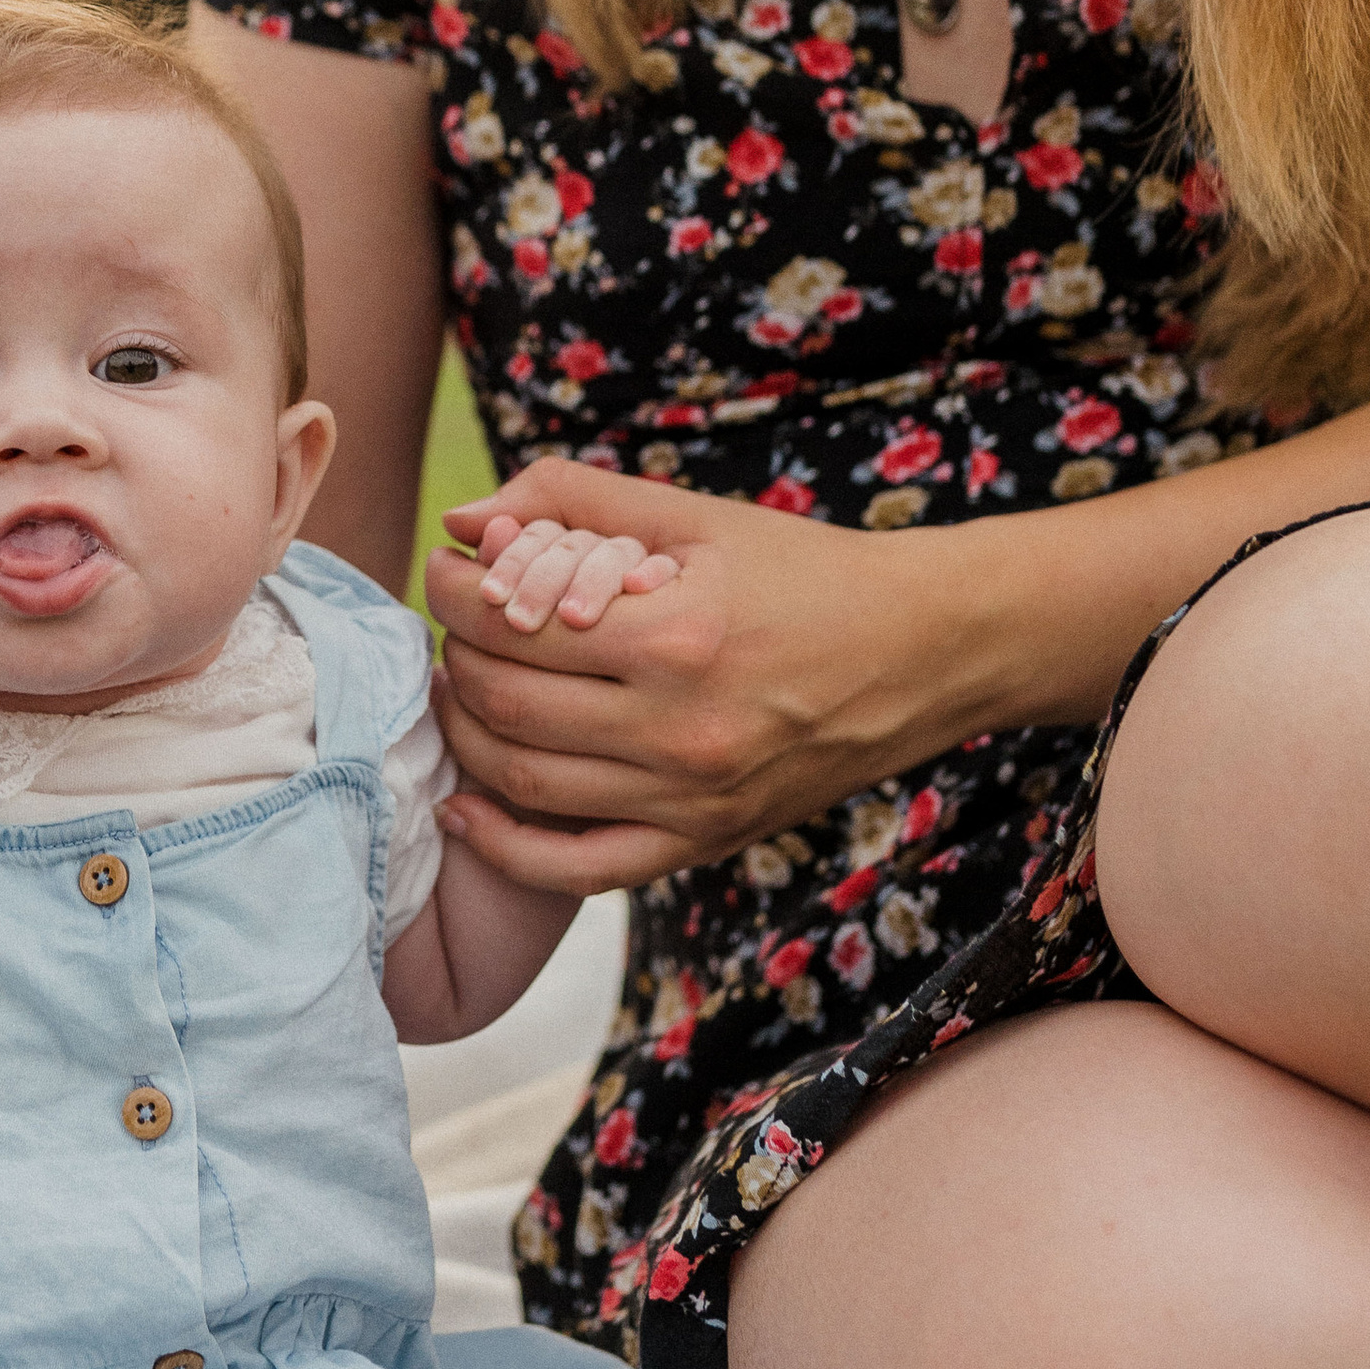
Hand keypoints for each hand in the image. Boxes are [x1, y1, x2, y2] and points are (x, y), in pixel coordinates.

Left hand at [425, 456, 970, 899]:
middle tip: (454, 628)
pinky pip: (578, 870)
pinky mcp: (704, 842)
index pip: (510, 624)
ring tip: (459, 690)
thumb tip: (463, 518)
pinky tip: (464, 811)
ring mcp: (692, 800)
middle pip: (505, 705)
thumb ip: (576, 499)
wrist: (922, 654)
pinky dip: (505, 847)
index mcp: (677, 638)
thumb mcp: (697, 517)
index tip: (447, 572)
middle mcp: (680, 731)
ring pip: (524, 783)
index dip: (454, 594)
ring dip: (465, 735)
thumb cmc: (805, 573)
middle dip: (454, 658)